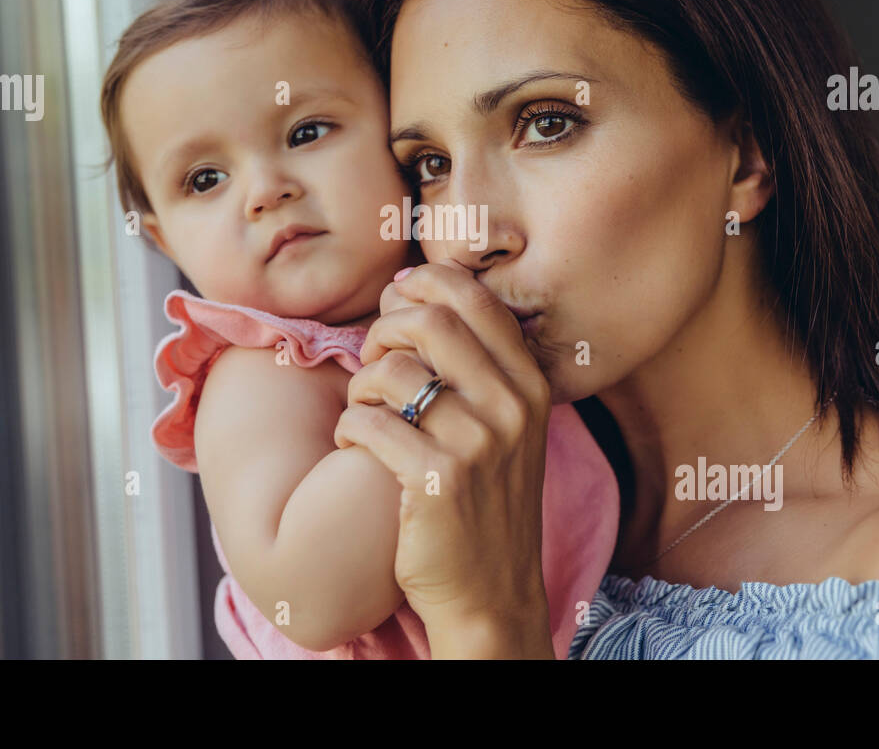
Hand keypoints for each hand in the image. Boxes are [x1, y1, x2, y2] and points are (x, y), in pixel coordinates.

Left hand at [334, 258, 555, 656]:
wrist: (490, 593)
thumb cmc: (483, 500)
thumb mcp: (504, 426)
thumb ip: (474, 364)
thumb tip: (410, 290)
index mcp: (530, 384)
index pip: (475, 299)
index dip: (424, 284)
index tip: (395, 301)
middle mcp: (511, 406)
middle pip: (428, 320)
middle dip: (384, 331)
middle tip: (372, 362)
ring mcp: (477, 443)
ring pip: (390, 371)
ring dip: (360, 387)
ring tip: (363, 414)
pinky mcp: (436, 479)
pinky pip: (367, 422)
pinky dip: (348, 430)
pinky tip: (355, 448)